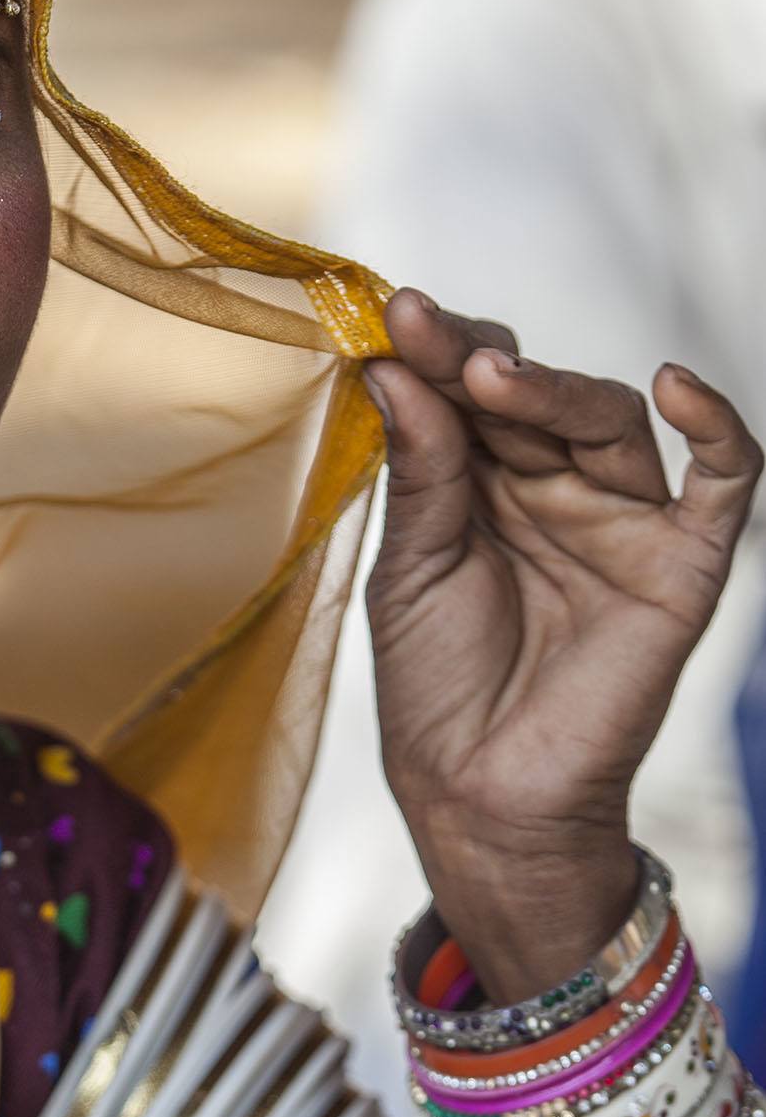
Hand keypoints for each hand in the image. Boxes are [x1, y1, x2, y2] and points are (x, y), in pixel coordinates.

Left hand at [366, 289, 763, 998]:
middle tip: (428, 334)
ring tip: (488, 376)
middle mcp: (555, 489)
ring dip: (552, 389)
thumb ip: (420, 471)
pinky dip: (716, 425)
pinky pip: (725, 478)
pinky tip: (675, 386)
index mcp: (481, 485)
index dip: (437, 355)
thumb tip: (395, 369)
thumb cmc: (438, 690)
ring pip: (610, 419)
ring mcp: (622, 520)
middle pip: (536, 394)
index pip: (470, 394)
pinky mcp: (681, 563)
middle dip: (479, 361)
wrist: (481, 797)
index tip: (391, 319)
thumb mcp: (411, 571)